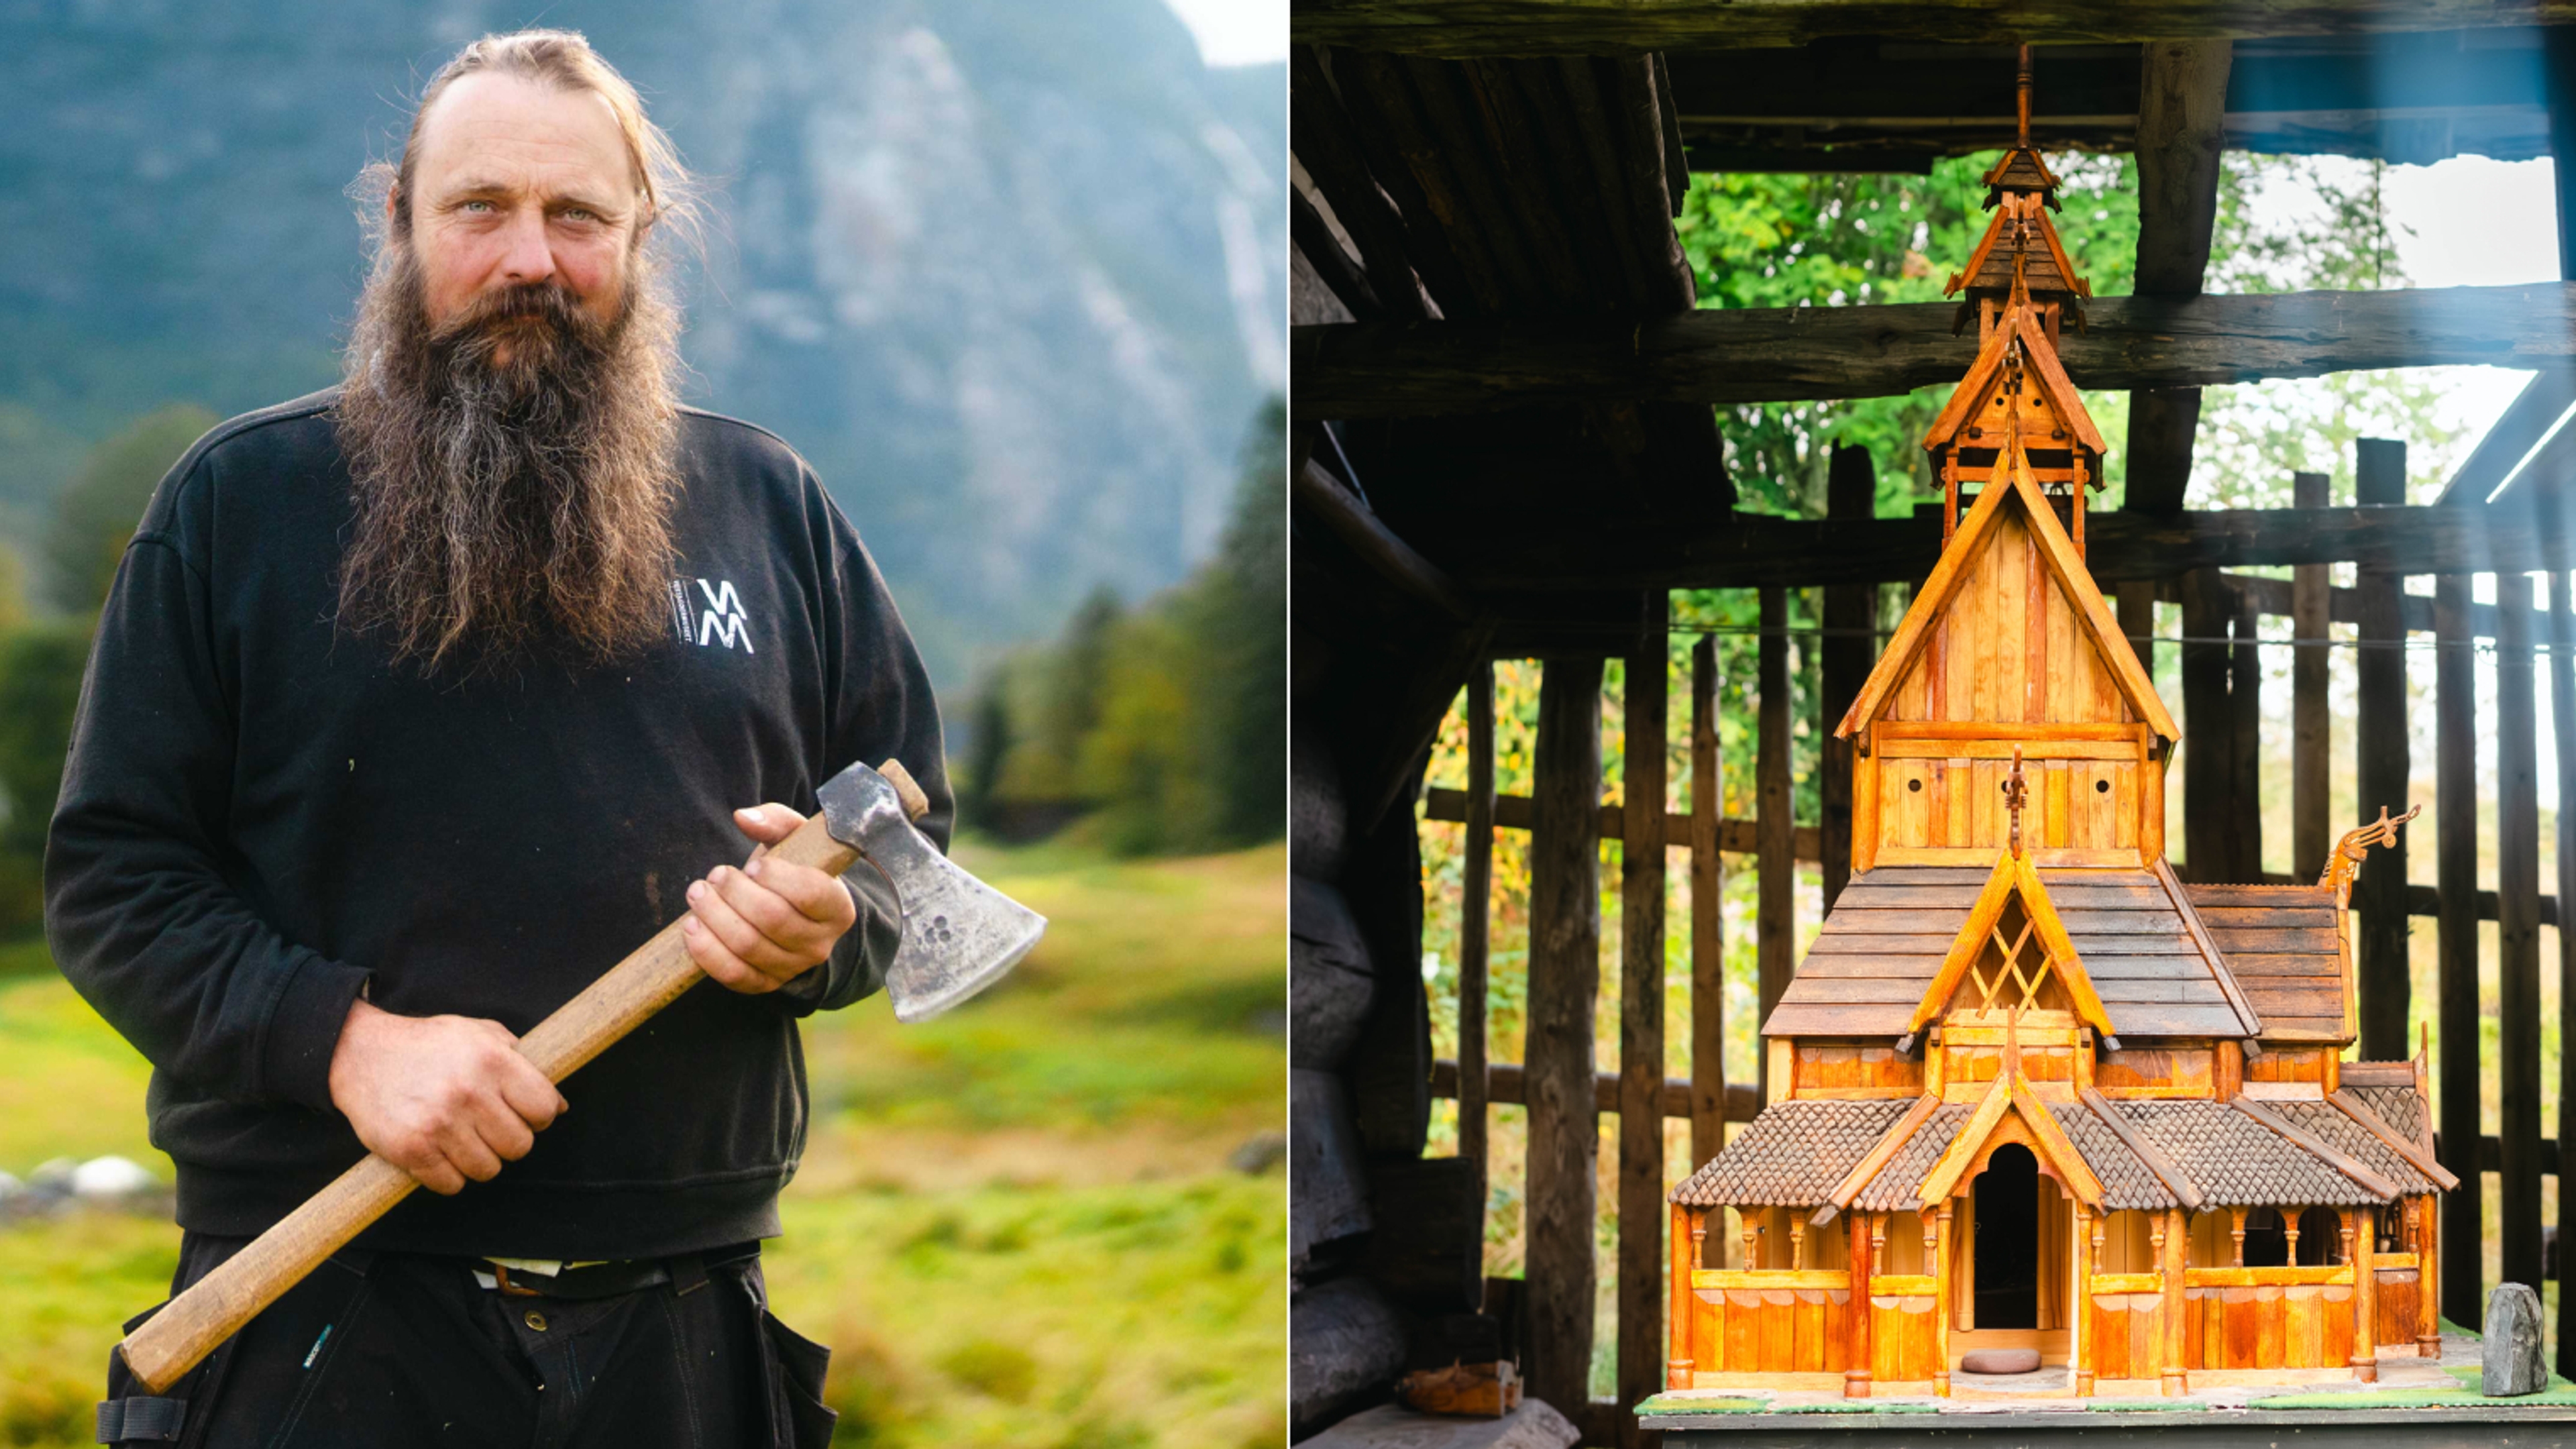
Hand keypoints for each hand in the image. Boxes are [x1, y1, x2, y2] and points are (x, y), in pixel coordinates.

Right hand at [327, 998, 566, 1194]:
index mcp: (493, 1060)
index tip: (525, 1114)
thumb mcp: (480, 1033)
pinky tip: (439, 1153)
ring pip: (488, 1170)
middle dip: (509, 1140)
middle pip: (519, 1146)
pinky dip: (449, 1176)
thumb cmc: (429, 1044)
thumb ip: (523, 1062)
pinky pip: (451, 1185)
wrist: (360, 1052)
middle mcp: (468, 1093)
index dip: (540, 1116)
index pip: (545, 1109)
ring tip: (462, 1139)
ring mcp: (438, 1124)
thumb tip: (560, 1106)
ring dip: (480, 1160)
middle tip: (489, 1127)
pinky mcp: (410, 1149)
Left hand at [684, 804, 858, 994]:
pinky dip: (706, 951)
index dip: (777, 877)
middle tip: (716, 874)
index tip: (753, 865)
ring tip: (698, 893)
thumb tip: (744, 817)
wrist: (793, 915)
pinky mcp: (764, 984)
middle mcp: (820, 944)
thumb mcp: (794, 841)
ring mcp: (793, 968)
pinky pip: (733, 975)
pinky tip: (691, 926)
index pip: (811, 893)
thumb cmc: (793, 871)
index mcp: (837, 907)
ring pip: (748, 946)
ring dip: (714, 916)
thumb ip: (775, 821)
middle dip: (735, 892)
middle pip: (772, 919)